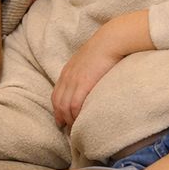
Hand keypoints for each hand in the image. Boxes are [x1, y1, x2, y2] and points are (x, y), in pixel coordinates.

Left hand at [51, 10, 150, 131]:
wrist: (111, 40)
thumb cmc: (107, 47)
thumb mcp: (90, 59)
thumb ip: (87, 69)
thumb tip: (93, 77)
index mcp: (68, 70)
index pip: (57, 93)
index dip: (58, 107)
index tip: (60, 118)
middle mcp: (67, 76)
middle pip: (58, 102)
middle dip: (60, 116)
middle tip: (65, 128)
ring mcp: (74, 80)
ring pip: (64, 106)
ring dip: (68, 119)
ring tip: (75, 129)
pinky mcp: (83, 84)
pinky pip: (74, 105)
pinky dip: (75, 116)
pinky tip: (80, 122)